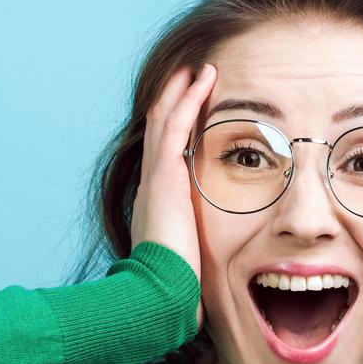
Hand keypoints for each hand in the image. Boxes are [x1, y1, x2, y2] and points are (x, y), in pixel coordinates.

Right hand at [130, 62, 217, 330]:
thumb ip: (197, 256)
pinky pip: (174, 125)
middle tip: (190, 76)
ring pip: (165, 121)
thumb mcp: (188, 265)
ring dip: (183, 92)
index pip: (167, 158)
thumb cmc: (175, 289)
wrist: (157, 295)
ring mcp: (155, 178)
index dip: (177, 132)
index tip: (193, 114)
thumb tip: (210, 276)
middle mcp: (152, 187)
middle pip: (160, 132)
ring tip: (199, 68)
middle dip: (175, 103)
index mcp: (158, 205)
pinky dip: (188, 99)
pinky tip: (203, 77)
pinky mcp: (163, 175)